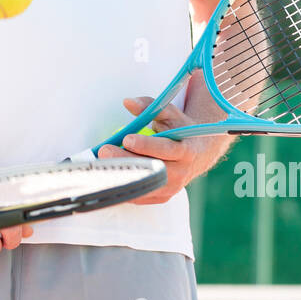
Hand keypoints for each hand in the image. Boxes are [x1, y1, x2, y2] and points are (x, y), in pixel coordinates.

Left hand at [96, 97, 226, 203]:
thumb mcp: (169, 113)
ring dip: (121, 175)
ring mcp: (172, 188)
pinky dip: (123, 187)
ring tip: (102, 163)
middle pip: (152, 169)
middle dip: (126, 160)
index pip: (167, 149)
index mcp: (186, 150)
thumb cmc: (179, 130)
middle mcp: (181, 172)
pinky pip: (140, 197)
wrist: (198, 154)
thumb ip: (148, 106)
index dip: (146, 145)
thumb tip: (128, 102)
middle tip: (105, 150)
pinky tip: (108, 176)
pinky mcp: (162, 197)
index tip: (126, 138)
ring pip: (144, 185)